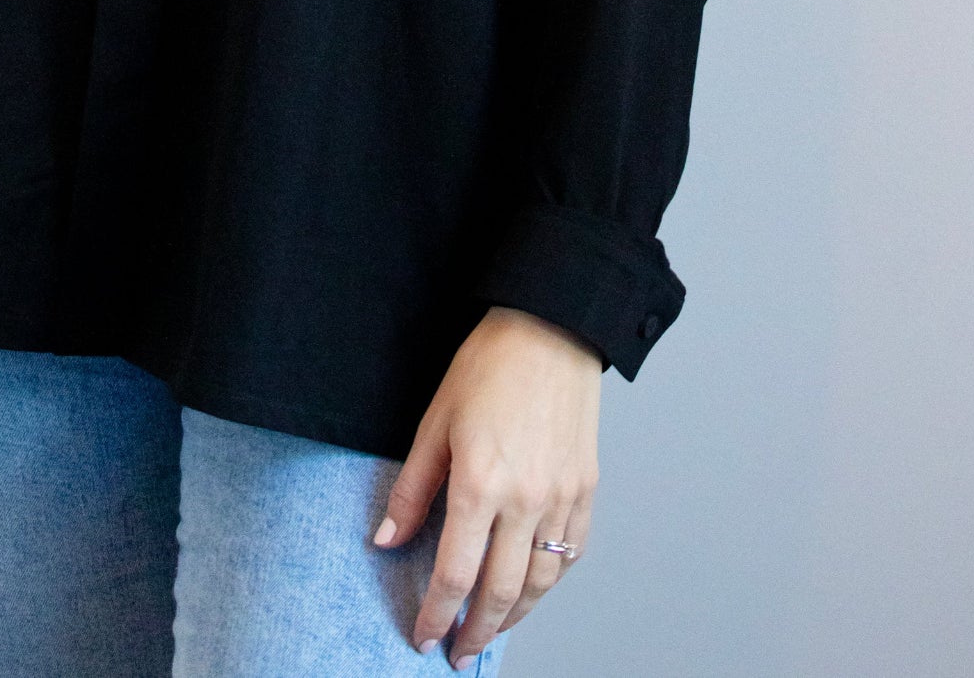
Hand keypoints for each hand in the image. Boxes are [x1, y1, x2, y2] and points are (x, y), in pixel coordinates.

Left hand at [375, 304, 601, 666]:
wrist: (551, 328)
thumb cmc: (489, 366)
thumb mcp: (434, 422)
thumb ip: (413, 490)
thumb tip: (387, 540)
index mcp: (480, 485)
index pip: (453, 575)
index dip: (435, 615)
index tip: (424, 637)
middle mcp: (525, 501)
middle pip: (500, 593)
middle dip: (476, 632)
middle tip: (460, 652)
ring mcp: (560, 497)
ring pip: (540, 582)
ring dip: (516, 616)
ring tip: (494, 628)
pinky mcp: (585, 487)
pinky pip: (571, 551)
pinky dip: (550, 578)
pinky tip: (533, 583)